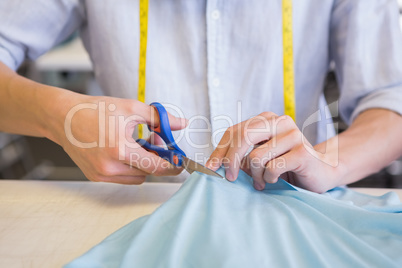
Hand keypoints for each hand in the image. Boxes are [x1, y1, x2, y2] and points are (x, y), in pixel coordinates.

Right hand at [52, 94, 187, 183]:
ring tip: (135, 144)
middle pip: (148, 172)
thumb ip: (160, 119)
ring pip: (137, 177)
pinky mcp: (95, 177)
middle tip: (154, 140)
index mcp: (119, 149)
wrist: (63, 117)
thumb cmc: (95, 110)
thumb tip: (181, 124)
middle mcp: (109, 167)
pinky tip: (123, 150)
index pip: (156, 167)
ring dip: (142, 164)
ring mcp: (101, 174)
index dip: (173, 165)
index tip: (181, 162)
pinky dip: (129, 167)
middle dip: (156, 158)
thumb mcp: (131, 108)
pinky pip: (123, 178)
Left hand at [206, 112, 338, 192]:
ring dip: (255, 175)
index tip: (210, 168)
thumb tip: (212, 163)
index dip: (219, 151)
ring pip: (256, 156)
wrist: (321, 172)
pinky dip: (269, 179)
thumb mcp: (259, 156)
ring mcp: (293, 134)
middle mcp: (279, 121)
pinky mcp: (302, 151)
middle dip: (231, 161)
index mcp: (266, 119)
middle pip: (242, 137)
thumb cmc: (285, 164)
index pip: (234, 131)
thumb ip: (240, 154)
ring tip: (262, 182)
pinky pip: (272, 168)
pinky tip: (275, 180)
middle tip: (230, 178)